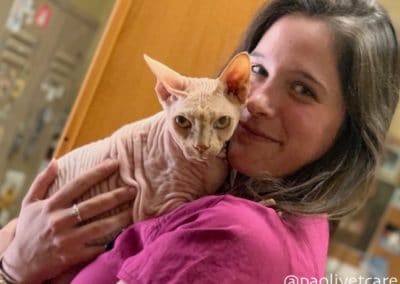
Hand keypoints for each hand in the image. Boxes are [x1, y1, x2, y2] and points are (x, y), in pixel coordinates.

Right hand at [2, 159, 133, 282]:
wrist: (20, 263)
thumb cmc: (28, 230)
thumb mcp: (29, 203)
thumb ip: (42, 181)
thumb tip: (56, 161)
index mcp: (51, 206)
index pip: (78, 184)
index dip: (98, 172)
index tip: (115, 163)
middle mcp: (60, 221)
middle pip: (94, 205)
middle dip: (117, 195)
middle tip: (134, 189)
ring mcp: (68, 239)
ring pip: (100, 226)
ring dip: (120, 218)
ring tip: (134, 210)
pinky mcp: (73, 255)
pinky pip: (97, 247)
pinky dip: (111, 240)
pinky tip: (124, 233)